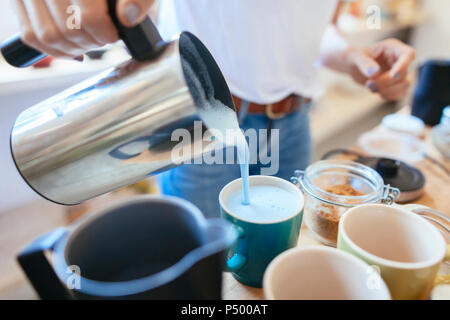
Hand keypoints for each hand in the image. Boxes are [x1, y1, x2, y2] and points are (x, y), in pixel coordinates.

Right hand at [13, 0, 154, 58]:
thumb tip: (127, 18)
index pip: (90, 16)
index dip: (106, 33)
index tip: (114, 33)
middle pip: (68, 30)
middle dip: (91, 42)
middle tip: (103, 37)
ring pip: (47, 36)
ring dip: (73, 49)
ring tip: (89, 41)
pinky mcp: (17, 0)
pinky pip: (31, 35)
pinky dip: (53, 49)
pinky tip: (72, 48)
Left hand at [347, 38, 415, 100]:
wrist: (351, 66)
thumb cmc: (353, 57)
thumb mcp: (354, 56)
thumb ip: (364, 63)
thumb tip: (375, 73)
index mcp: (392, 47)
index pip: (408, 54)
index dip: (404, 65)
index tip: (393, 75)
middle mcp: (399, 59)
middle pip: (403, 74)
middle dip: (385, 82)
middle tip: (369, 84)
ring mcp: (399, 72)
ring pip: (404, 85)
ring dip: (387, 91)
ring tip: (370, 87)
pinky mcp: (395, 84)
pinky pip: (401, 93)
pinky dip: (389, 96)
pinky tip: (377, 92)